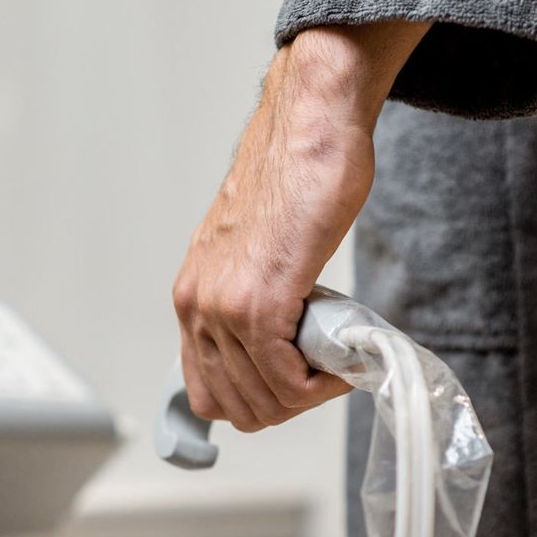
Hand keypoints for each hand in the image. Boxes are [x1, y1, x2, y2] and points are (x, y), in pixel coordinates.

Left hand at [172, 21, 429, 431]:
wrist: (310, 130)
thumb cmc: (296, 178)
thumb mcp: (254, 252)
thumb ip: (252, 296)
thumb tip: (277, 342)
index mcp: (193, 298)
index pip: (207, 393)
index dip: (257, 401)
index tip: (296, 382)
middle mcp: (197, 307)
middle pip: (235, 406)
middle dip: (287, 406)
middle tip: (325, 378)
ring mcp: (224, 308)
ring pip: (263, 401)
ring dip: (308, 397)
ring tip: (338, 364)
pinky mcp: (260, 303)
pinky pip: (286, 379)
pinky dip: (321, 387)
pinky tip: (343, 364)